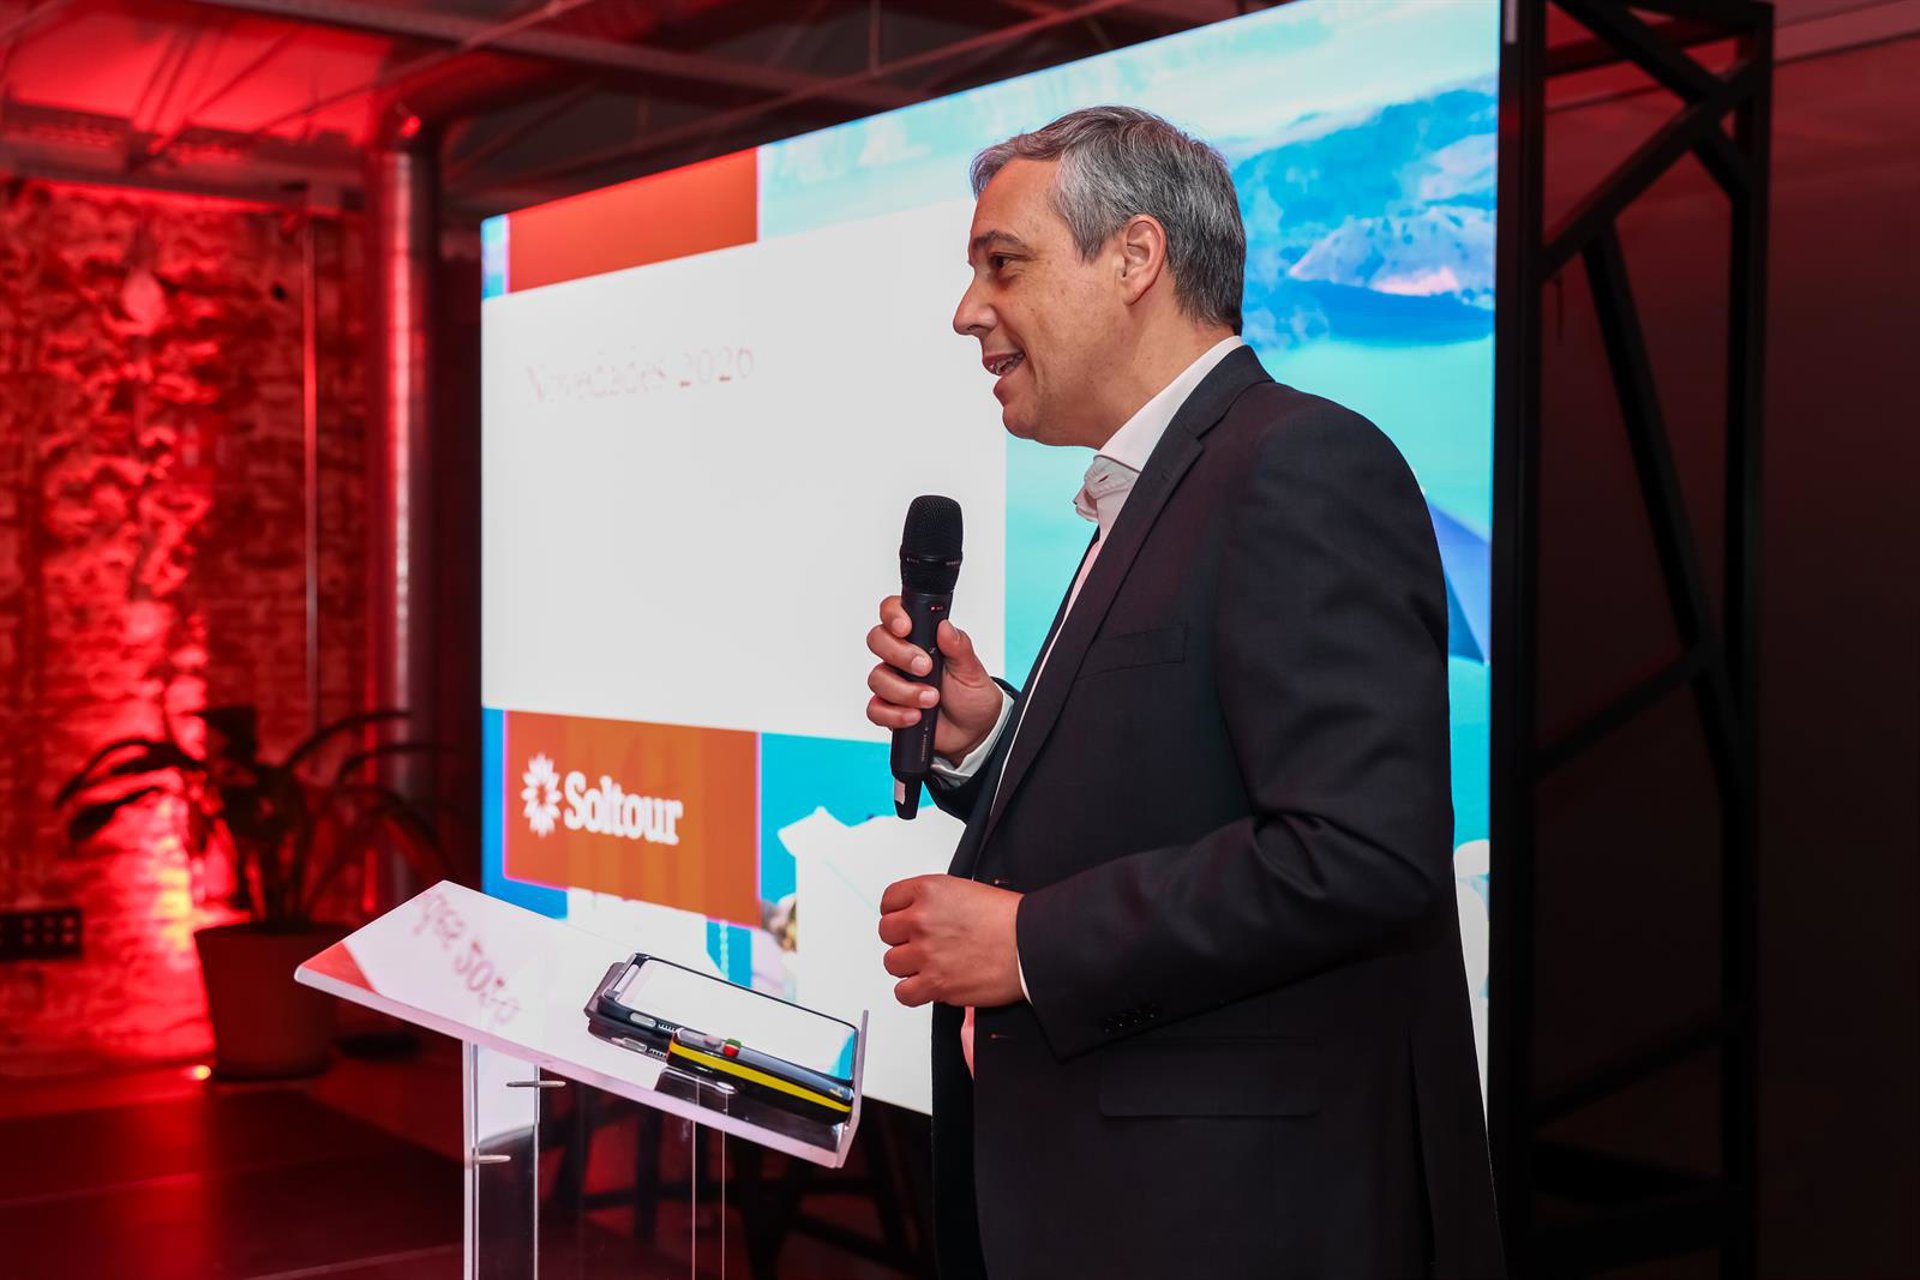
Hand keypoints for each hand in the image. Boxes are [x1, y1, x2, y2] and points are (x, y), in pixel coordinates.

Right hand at [865, 597, 1002, 762]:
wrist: (974, 730)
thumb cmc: (971, 694)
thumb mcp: (971, 669)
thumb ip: (959, 647)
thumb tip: (945, 627)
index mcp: (921, 637)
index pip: (894, 613)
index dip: (893, 615)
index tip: (905, 628)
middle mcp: (901, 657)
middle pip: (877, 640)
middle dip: (899, 654)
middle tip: (925, 667)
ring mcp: (894, 682)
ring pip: (877, 678)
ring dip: (904, 690)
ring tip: (931, 699)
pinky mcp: (890, 709)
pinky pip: (876, 709)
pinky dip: (894, 714)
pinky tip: (915, 716)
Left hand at [878, 875, 1022, 1007]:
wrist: (1030, 943)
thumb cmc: (1009, 919)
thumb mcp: (966, 890)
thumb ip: (936, 902)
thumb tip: (921, 913)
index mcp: (929, 891)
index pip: (889, 901)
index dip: (897, 911)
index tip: (904, 919)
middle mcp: (921, 921)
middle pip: (886, 932)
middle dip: (903, 938)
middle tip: (922, 942)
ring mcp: (926, 953)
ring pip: (891, 963)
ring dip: (907, 965)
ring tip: (928, 964)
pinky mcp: (935, 984)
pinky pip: (903, 993)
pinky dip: (912, 991)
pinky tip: (926, 984)